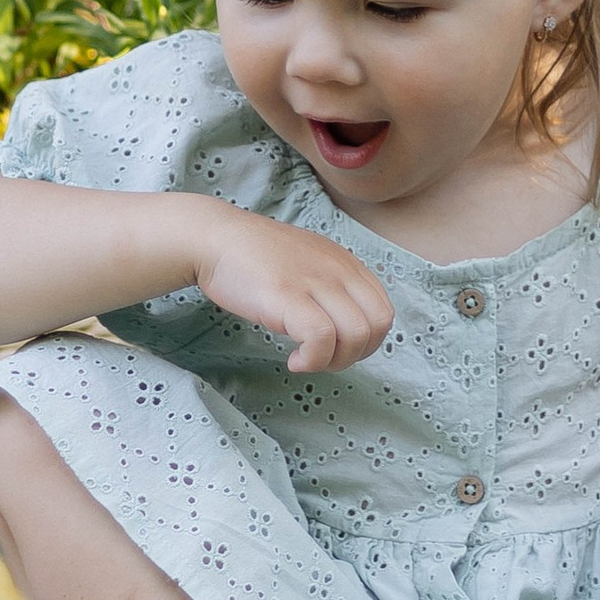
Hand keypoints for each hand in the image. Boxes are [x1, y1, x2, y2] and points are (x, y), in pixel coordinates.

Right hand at [196, 208, 396, 372]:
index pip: (384, 310)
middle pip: (378, 324)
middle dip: (356, 354)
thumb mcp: (308, 263)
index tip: (336, 347)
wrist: (215, 238)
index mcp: (346, 263)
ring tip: (306, 360)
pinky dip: (312, 360)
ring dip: (334, 361)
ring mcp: (314, 281)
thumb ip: (330, 286)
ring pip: (356, 334)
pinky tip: (293, 361)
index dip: (367, 340)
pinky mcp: (288, 296)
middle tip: (323, 358)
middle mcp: (337, 270)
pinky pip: (321, 339)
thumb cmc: (255, 257)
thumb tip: (344, 326)